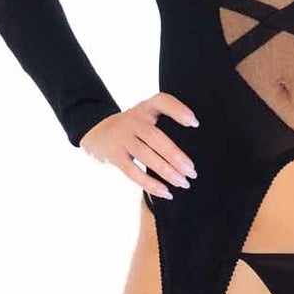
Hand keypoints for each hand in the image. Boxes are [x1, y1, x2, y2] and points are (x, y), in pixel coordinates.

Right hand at [79, 92, 199, 197]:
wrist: (98, 132)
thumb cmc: (134, 127)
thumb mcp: (146, 116)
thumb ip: (164, 123)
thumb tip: (196, 147)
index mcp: (145, 108)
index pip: (161, 101)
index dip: (178, 110)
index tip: (195, 124)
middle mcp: (132, 120)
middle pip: (155, 137)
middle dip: (175, 156)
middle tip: (192, 171)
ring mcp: (121, 138)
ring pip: (145, 155)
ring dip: (166, 172)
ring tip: (183, 183)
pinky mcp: (115, 155)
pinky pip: (133, 172)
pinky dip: (150, 184)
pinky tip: (166, 192)